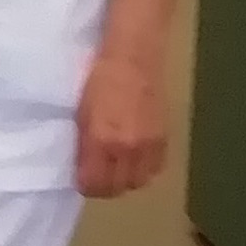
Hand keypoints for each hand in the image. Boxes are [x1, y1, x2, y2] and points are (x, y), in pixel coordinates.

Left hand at [74, 46, 169, 197]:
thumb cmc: (99, 78)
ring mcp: (148, 145)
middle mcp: (126, 148)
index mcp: (101, 140)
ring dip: (126, 179)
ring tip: (117, 167)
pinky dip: (144, 168)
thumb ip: (82, 143)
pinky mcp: (164, 138)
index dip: (85, 185)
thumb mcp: (81, 111)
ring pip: (138, 182)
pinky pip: (155, 169)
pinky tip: (135, 158)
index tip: (81, 178)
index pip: (94, 184)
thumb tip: (81, 167)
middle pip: (117, 188)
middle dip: (105, 186)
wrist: (133, 56)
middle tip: (97, 175)